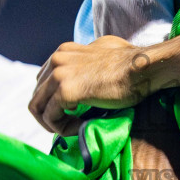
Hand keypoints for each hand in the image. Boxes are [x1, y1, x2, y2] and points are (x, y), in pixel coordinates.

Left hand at [31, 36, 151, 134]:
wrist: (143, 68)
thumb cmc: (131, 63)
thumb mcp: (102, 52)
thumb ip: (87, 59)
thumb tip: (86, 72)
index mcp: (63, 51)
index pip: (43, 81)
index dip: (53, 100)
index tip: (71, 110)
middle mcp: (56, 60)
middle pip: (37, 95)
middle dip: (50, 113)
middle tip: (70, 124)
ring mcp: (59, 75)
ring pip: (38, 108)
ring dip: (54, 123)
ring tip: (74, 128)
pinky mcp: (65, 92)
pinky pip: (52, 118)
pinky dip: (63, 128)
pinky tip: (80, 127)